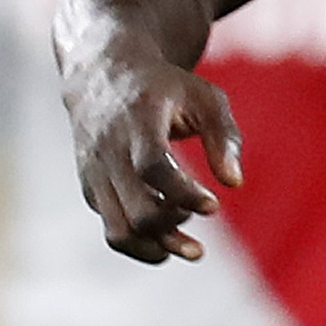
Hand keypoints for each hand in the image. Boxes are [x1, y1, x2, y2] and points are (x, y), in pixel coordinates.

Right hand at [55, 5, 238, 266]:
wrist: (102, 78)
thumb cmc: (165, 89)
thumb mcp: (204, 97)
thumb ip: (224, 137)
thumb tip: (234, 183)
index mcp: (136, 121)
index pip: (152, 168)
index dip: (183, 194)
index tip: (214, 206)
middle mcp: (108, 151)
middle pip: (137, 210)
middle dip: (176, 224)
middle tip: (204, 211)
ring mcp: (95, 174)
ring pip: (120, 230)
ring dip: (158, 246)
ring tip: (191, 248)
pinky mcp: (91, 190)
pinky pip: (113, 231)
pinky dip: (144, 242)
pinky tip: (170, 238)